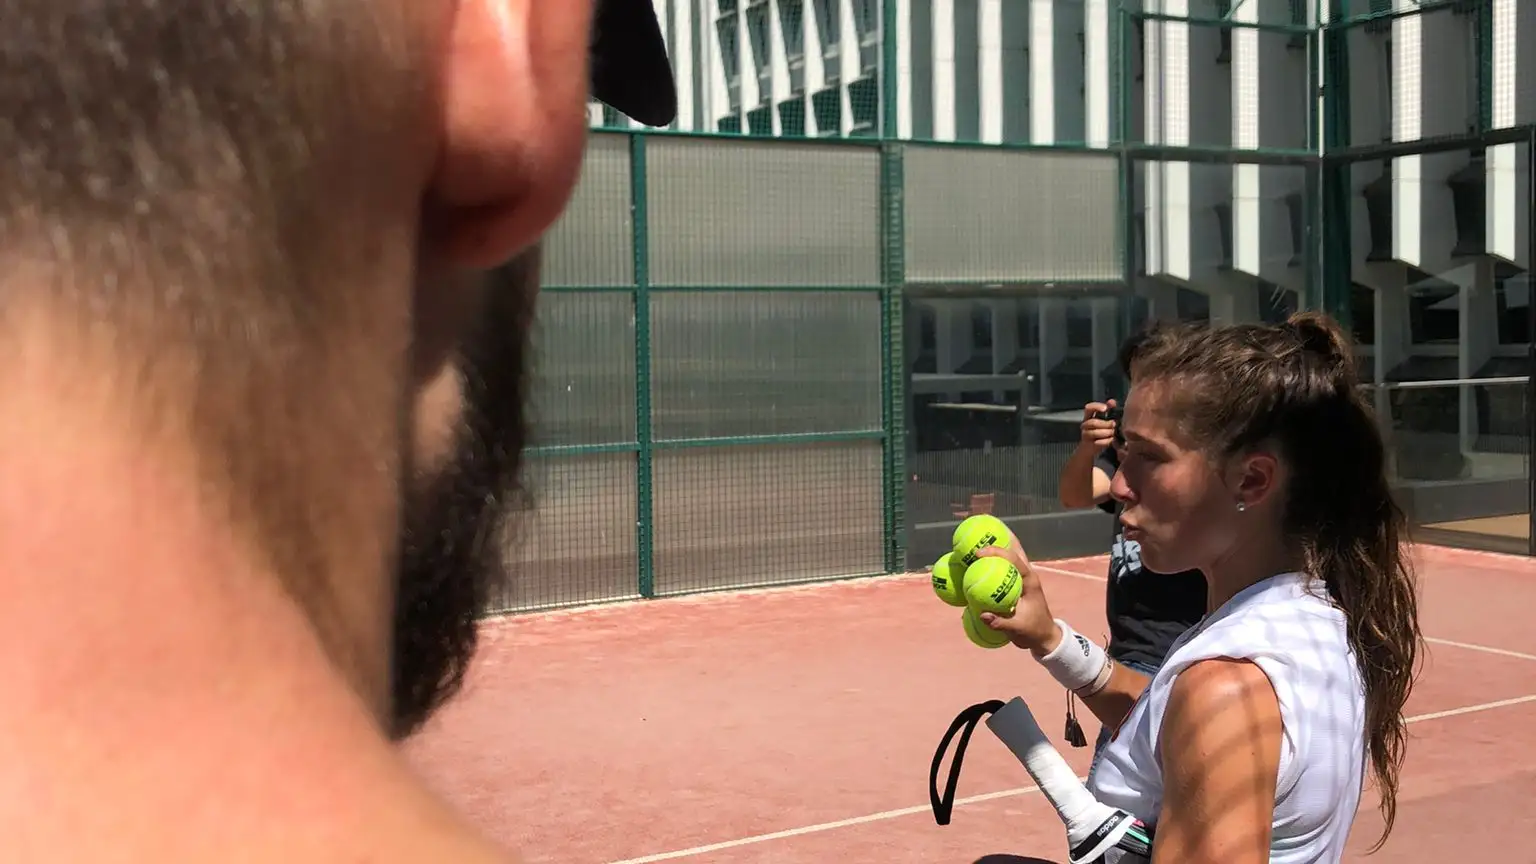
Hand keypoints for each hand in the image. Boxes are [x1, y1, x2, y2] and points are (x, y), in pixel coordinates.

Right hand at [972, 532, 1060, 654]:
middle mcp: (1027, 575)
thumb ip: (1001, 622)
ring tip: (984, 533)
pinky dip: (995, 560)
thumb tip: (982, 615)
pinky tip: (981, 559)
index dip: (997, 553)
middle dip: (1002, 536)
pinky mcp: (1018, 584)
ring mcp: (1023, 578)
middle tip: (985, 527)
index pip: (1014, 560)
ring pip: (1012, 555)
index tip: (979, 553)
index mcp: (1029, 580)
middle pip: (1015, 549)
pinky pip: (1005, 568)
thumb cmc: (1032, 631)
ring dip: (1000, 543)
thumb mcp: (1017, 628)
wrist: (1043, 637)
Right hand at [1079, 400, 1116, 451]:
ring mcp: (1085, 435)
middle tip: (1115, 425)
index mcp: (1088, 417)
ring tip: (1114, 433)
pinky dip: (1107, 441)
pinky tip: (1112, 440)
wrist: (1090, 448)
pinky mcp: (1089, 444)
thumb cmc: (1100, 431)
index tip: (1105, 408)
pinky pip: (1099, 442)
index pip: (1088, 408)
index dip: (1096, 407)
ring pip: (1095, 432)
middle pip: (1093, 422)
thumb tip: (1112, 401)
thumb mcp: (1104, 420)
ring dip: (1107, 433)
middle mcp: (1085, 425)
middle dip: (1106, 424)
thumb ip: (1108, 410)